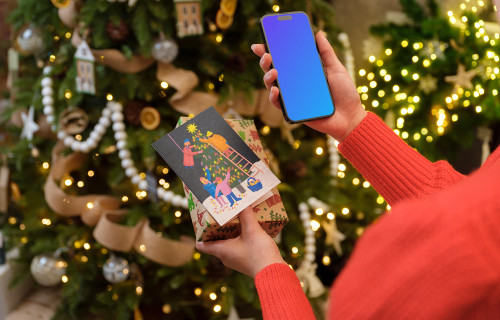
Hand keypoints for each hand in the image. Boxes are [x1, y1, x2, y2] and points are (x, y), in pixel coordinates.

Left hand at [196, 208, 286, 277]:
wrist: (274, 273)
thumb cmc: (259, 253)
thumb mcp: (252, 230)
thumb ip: (246, 215)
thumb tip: (241, 203)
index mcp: (221, 250)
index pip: (201, 245)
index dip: (200, 233)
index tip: (202, 221)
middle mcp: (226, 257)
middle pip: (215, 241)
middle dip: (217, 228)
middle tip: (220, 214)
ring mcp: (235, 260)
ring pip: (227, 243)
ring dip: (230, 232)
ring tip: (235, 218)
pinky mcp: (245, 261)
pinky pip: (237, 247)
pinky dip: (239, 237)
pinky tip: (248, 229)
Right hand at [251, 31, 366, 141]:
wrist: (351, 116)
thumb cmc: (344, 93)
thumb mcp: (336, 68)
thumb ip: (326, 52)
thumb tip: (318, 33)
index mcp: (303, 72)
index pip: (283, 59)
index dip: (270, 50)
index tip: (262, 42)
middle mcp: (294, 84)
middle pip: (273, 70)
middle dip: (265, 61)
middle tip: (267, 54)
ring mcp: (292, 97)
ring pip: (272, 86)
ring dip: (268, 77)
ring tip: (274, 71)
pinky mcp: (293, 111)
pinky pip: (278, 104)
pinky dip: (274, 97)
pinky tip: (276, 90)